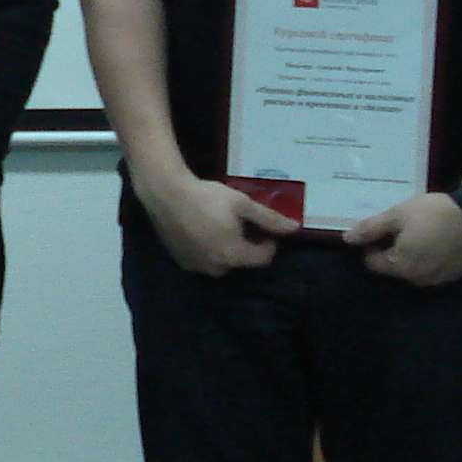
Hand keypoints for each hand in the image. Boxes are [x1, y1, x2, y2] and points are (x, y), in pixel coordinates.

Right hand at [140, 173, 294, 276]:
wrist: (166, 194)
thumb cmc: (207, 197)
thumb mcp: (242, 204)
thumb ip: (269, 219)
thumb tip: (295, 228)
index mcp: (234, 255)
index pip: (263, 258)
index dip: (269, 243)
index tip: (264, 227)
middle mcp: (216, 267)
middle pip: (241, 261)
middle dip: (245, 246)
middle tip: (239, 223)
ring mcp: (196, 267)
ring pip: (221, 261)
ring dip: (226, 249)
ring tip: (220, 226)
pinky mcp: (181, 261)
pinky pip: (203, 260)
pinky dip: (207, 249)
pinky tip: (201, 230)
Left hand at [344, 192, 461, 286]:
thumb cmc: (431, 213)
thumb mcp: (396, 215)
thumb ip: (370, 229)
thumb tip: (346, 239)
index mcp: (400, 265)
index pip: (372, 263)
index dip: (370, 246)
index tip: (379, 231)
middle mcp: (416, 279)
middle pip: (392, 268)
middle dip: (390, 251)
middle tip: (399, 229)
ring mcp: (437, 279)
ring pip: (412, 271)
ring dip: (409, 257)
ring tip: (417, 234)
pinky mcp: (453, 275)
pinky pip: (431, 271)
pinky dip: (427, 260)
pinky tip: (433, 243)